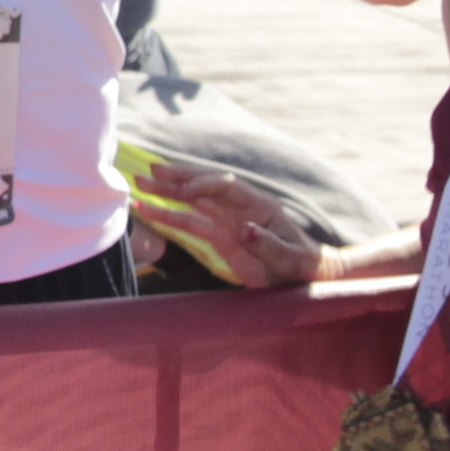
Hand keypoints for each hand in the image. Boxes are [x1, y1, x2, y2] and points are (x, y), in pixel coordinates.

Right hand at [129, 161, 323, 288]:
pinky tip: (149, 210)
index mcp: (260, 206)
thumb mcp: (291, 261)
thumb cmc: (304, 269)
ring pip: (194, 200)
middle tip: (149, 172)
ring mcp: (230, 220)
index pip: (226, 186)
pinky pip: (192, 221)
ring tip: (140, 184)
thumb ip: (269, 245)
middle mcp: (242, 207)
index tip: (181, 192)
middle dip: (178, 178)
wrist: (309, 278)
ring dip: (168, 192)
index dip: (203, 185)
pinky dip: (170, 216)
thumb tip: (245, 227)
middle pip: (205, 185)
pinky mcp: (222, 235)